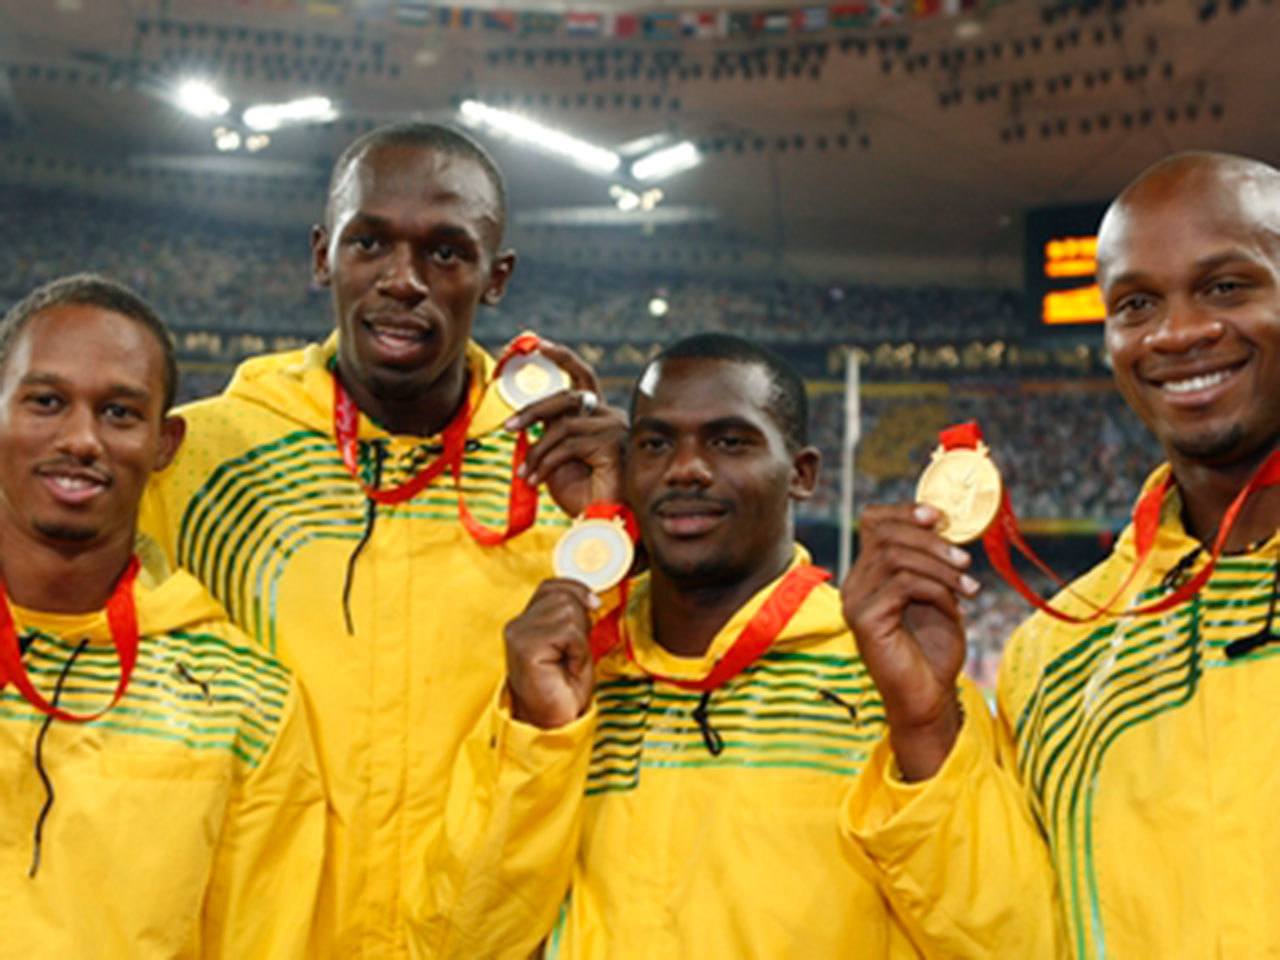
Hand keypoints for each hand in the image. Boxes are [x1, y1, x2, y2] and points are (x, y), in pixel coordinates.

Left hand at [503, 340, 625, 515]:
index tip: (537, 344)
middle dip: (533, 410)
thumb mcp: (558, 457)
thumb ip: (550, 433)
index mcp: (598, 416)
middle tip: (509, 427)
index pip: (582, 377)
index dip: (562, 357)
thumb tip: (526, 419)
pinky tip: (537, 480)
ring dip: (537, 451)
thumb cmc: (583, 496)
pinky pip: (568, 445)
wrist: (602, 523)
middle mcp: (610, 417)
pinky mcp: (612, 445)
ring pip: (563, 424)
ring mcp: (615, 429)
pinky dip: (546, 463)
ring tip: (527, 474)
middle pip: (568, 396)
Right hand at [504, 579, 596, 728]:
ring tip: (569, 660)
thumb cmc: (563, 690)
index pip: (551, 586)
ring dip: (579, 638)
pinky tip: (567, 667)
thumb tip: (589, 597)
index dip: (576, 588)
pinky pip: (567, 631)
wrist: (554, 723)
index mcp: (527, 622)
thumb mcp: (575, 644)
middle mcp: (517, 625)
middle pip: (562, 595)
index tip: (593, 603)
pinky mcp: (525, 646)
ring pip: (567, 610)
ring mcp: (518, 634)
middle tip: (575, 650)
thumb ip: (574, 618)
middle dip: (581, 620)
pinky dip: (577, 649)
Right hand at [840, 503, 979, 780]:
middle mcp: (855, 584)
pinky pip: (901, 584)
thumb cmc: (933, 650)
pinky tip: (955, 606)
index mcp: (869, 574)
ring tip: (969, 585)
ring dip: (939, 565)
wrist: (929, 697)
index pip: (872, 521)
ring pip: (894, 555)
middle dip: (930, 539)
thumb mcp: (938, 595)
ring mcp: (856, 601)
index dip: (904, 511)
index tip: (940, 517)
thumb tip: (947, 525)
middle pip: (883, 533)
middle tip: (965, 560)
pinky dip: (935, 588)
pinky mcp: (865, 620)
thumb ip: (933, 563)